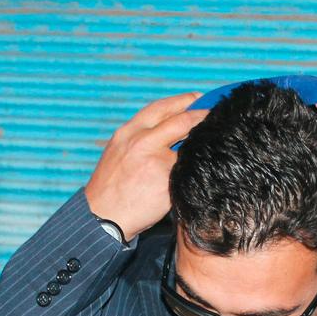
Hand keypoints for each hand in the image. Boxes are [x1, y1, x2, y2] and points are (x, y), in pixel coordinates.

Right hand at [84, 92, 208, 239]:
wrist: (102, 217)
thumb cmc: (110, 189)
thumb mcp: (118, 153)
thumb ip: (140, 140)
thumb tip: (168, 132)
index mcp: (128, 132)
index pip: (159, 108)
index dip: (181, 101)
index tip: (196, 98)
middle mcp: (142, 141)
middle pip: (180, 120)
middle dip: (200, 114)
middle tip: (214, 114)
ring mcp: (156, 160)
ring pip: (188, 144)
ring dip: (202, 140)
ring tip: (214, 138)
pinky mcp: (167, 180)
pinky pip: (188, 168)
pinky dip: (199, 165)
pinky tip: (207, 165)